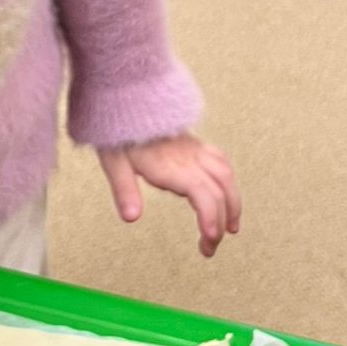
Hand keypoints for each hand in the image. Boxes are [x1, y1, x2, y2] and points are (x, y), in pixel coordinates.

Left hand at [98, 136, 241, 258]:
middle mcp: (188, 157)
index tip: (210, 239)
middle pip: (219, 190)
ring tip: (231, 227)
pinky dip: (228, 181)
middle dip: (221, 222)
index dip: (211, 217)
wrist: (126, 98)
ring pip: (226, 175)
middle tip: (210, 247)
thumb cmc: (118, 131)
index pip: (202, 193)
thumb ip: (124, 189)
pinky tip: (225, 192)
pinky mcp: (194, 143)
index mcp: (170, 165)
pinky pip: (220, 161)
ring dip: (233, 202)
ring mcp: (194, 149)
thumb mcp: (113, 161)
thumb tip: (131, 217)